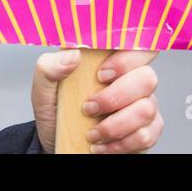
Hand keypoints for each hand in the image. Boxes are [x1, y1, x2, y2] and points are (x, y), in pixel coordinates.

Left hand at [31, 47, 161, 152]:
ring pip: (147, 109)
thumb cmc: (55, 107)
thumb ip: (50, 67)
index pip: (139, 45)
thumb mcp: (43, 87)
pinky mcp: (147, 130)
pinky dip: (120, 144)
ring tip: (92, 133)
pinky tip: (100, 146)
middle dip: (115, 97)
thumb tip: (72, 55)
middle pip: (148, 78)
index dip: (128, 57)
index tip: (101, 73)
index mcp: (110, 59)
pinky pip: (146, 136)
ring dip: (115, 125)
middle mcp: (133, 79)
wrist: (57, 141)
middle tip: (88, 108)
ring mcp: (144, 104)